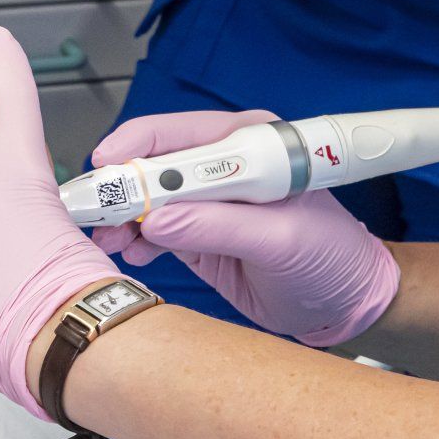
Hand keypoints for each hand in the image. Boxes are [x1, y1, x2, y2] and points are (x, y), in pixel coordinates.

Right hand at [91, 111, 398, 346]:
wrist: (346, 303)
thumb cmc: (334, 259)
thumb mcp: (282, 240)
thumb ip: (219, 227)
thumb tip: (157, 220)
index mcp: (249, 145)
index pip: (178, 135)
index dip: (137, 148)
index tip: (107, 169)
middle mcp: (221, 166)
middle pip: (151, 164)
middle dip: (118, 187)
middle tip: (92, 209)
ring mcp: (204, 201)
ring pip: (144, 199)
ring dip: (119, 218)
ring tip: (108, 239)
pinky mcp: (195, 232)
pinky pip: (151, 230)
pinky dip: (133, 240)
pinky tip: (130, 253)